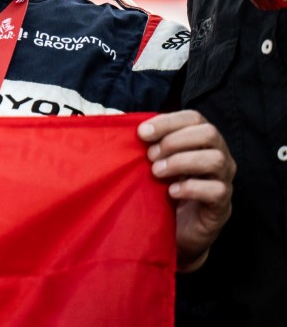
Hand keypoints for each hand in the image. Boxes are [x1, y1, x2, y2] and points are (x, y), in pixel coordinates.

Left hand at [137, 110, 234, 272]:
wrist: (177, 230)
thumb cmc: (165, 188)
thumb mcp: (156, 161)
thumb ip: (149, 143)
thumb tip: (124, 123)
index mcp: (203, 141)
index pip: (194, 118)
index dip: (168, 121)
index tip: (142, 133)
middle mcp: (220, 156)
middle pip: (209, 134)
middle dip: (174, 141)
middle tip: (150, 155)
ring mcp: (225, 180)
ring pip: (215, 160)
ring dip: (180, 162)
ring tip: (157, 172)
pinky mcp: (223, 205)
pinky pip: (216, 190)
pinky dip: (190, 188)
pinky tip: (171, 192)